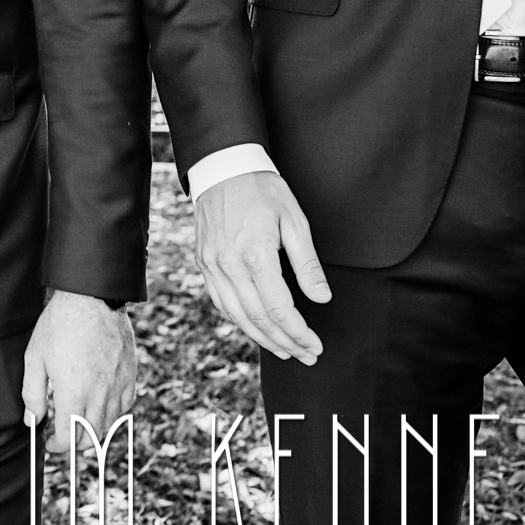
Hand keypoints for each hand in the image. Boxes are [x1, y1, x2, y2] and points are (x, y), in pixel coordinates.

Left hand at [21, 292, 138, 443]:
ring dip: (93, 431)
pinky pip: (125, 407)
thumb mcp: (35, 358)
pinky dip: (112, 415)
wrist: (92, 299)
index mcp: (73, 393)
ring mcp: (118, 386)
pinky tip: (100, 407)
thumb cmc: (59, 325)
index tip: (50, 443)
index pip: (69, 437)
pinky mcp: (130, 376)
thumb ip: (32, 394)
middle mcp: (99, 395)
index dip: (58, 446)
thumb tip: (32, 420)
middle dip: (75, 443)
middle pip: (91, 437)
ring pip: (109, 425)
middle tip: (63, 436)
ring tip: (79, 423)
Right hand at [193, 171, 328, 362]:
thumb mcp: (294, 221)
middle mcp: (228, 264)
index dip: (299, 333)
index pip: (279, 309)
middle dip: (285, 342)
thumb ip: (307, 263)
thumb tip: (321, 298)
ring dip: (262, 339)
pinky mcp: (204, 263)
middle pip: (258, 319)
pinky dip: (239, 322)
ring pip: (236, 316)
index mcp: (254, 254)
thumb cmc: (262, 191)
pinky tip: (256, 329)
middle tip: (307, 355)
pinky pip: (220, 302)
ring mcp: (212, 265)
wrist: (222, 169)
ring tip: (285, 351)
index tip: (315, 345)